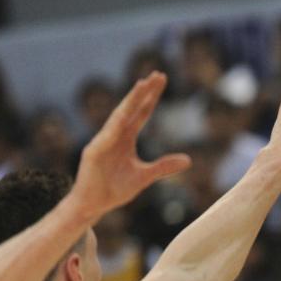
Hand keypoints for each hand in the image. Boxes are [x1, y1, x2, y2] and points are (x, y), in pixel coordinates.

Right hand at [73, 72, 191, 216]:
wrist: (93, 206)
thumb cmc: (114, 189)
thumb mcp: (145, 177)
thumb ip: (164, 167)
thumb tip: (188, 160)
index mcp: (125, 138)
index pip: (141, 113)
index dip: (151, 97)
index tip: (161, 79)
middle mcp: (114, 135)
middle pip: (131, 108)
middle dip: (143, 92)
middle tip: (157, 75)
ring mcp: (102, 141)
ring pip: (119, 117)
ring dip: (130, 101)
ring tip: (141, 85)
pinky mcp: (92, 152)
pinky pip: (105, 137)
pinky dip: (114, 126)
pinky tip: (123, 116)